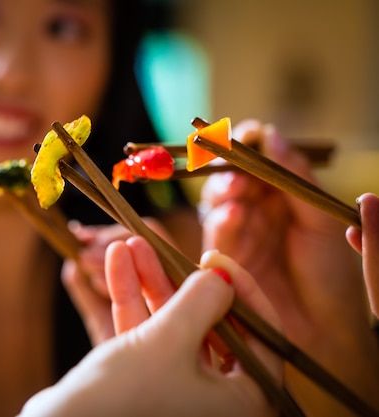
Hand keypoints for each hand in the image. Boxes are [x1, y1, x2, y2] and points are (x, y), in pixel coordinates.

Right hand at [21, 238, 282, 416]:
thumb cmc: (126, 398)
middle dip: (180, 280)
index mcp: (245, 402)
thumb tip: (223, 276)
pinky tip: (119, 264)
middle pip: (211, 326)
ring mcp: (180, 393)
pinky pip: (148, 338)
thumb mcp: (170, 339)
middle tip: (164, 246)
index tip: (212, 257)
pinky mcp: (146, 387)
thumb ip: (202, 300)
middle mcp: (217, 401)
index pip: (263, 337)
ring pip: (174, 327)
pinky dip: (134, 303)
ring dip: (151, 283)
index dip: (241, 290)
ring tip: (130, 244)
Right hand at [199, 120, 378, 414]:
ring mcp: (237, 233)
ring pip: (218, 201)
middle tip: (237, 170)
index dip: (246, 145)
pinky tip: (234, 214)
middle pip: (231, 175)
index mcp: (280, 195)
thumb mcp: (320, 217)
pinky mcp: (222, 258)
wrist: (326, 328)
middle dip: (230, 168)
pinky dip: (223, 220)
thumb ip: (293, 177)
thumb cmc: (331, 272)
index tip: (244, 134)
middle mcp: (255, 209)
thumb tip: (268, 135)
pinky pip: (216, 232)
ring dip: (224, 192)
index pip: (256, 159)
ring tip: (237, 194)